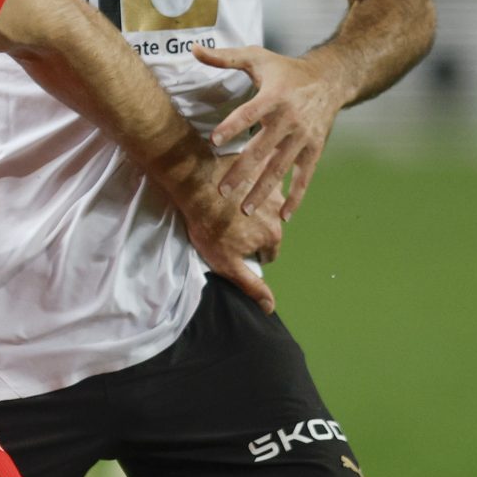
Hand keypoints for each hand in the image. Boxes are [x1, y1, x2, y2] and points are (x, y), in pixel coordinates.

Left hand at [169, 147, 279, 312]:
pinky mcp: (261, 170)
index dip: (251, 253)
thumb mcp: (227, 264)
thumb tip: (270, 307)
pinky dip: (249, 185)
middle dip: (254, 231)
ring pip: (265, 205)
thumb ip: (250, 285)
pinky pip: (260, 182)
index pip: (269, 252)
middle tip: (229, 227)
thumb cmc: (209, 227)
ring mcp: (270, 188)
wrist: (197, 185)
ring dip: (252, 207)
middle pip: (269, 229)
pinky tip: (233, 188)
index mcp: (273, 236)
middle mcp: (278, 212)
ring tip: (229, 207)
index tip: (234, 247)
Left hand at [199, 44, 346, 221]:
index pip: (250, 113)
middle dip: (242, 171)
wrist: (330, 79)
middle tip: (222, 190)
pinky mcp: (314, 149)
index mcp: (274, 96)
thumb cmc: (286, 70)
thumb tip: (194, 49)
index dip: (233, 126)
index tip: (214, 141)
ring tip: (244, 208)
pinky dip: (296, 196)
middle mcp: (290, 119)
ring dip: (263, 190)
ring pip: (280, 168)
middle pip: (262, 148)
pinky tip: (283, 215)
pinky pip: (304, 176)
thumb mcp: (258, 57)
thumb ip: (226, 57)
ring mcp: (303, 137)